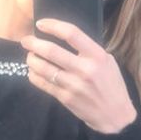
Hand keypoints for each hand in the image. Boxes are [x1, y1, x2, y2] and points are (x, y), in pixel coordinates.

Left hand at [21, 18, 137, 132]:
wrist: (115, 115)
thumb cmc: (112, 85)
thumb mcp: (107, 62)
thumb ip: (88, 50)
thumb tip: (64, 38)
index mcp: (97, 56)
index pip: (71, 34)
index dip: (52, 26)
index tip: (40, 24)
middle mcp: (85, 69)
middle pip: (52, 51)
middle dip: (33, 43)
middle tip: (25, 40)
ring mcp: (74, 85)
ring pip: (43, 68)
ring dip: (31, 60)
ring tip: (29, 56)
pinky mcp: (65, 98)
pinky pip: (43, 84)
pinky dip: (34, 76)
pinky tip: (32, 72)